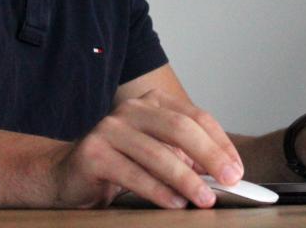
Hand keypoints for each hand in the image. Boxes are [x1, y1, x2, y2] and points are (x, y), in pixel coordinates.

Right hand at [48, 88, 242, 208]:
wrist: (67, 174)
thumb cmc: (120, 163)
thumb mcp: (157, 152)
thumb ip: (185, 155)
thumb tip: (223, 171)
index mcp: (151, 102)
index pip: (195, 117)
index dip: (220, 143)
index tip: (237, 168)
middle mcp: (130, 109)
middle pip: (180, 128)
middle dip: (211, 156)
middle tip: (231, 180)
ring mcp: (110, 128)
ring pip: (159, 153)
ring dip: (187, 179)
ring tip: (205, 198)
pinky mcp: (93, 153)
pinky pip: (134, 174)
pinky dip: (159, 191)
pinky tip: (175, 203)